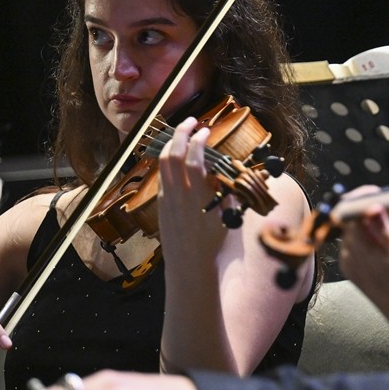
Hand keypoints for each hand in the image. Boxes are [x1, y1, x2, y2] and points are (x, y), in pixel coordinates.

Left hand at [156, 117, 226, 263]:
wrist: (190, 268)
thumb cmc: (214, 246)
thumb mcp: (228, 218)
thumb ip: (225, 192)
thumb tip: (225, 172)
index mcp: (197, 197)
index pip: (193, 159)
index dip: (199, 140)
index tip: (206, 131)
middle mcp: (178, 195)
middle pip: (172, 154)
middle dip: (181, 132)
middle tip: (192, 121)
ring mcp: (166, 199)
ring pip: (162, 163)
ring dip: (172, 144)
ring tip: (183, 134)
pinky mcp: (161, 205)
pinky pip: (161, 176)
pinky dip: (168, 161)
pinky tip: (177, 158)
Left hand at [339, 198, 388, 324]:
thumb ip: (384, 228)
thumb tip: (372, 206)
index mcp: (358, 248)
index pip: (349, 212)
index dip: (361, 198)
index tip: (376, 192)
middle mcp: (348, 256)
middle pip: (349, 222)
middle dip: (364, 210)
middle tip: (385, 204)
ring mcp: (349, 265)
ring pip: (352, 234)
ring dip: (365, 225)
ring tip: (387, 223)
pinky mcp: (353, 272)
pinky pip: (354, 248)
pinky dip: (365, 239)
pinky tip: (381, 243)